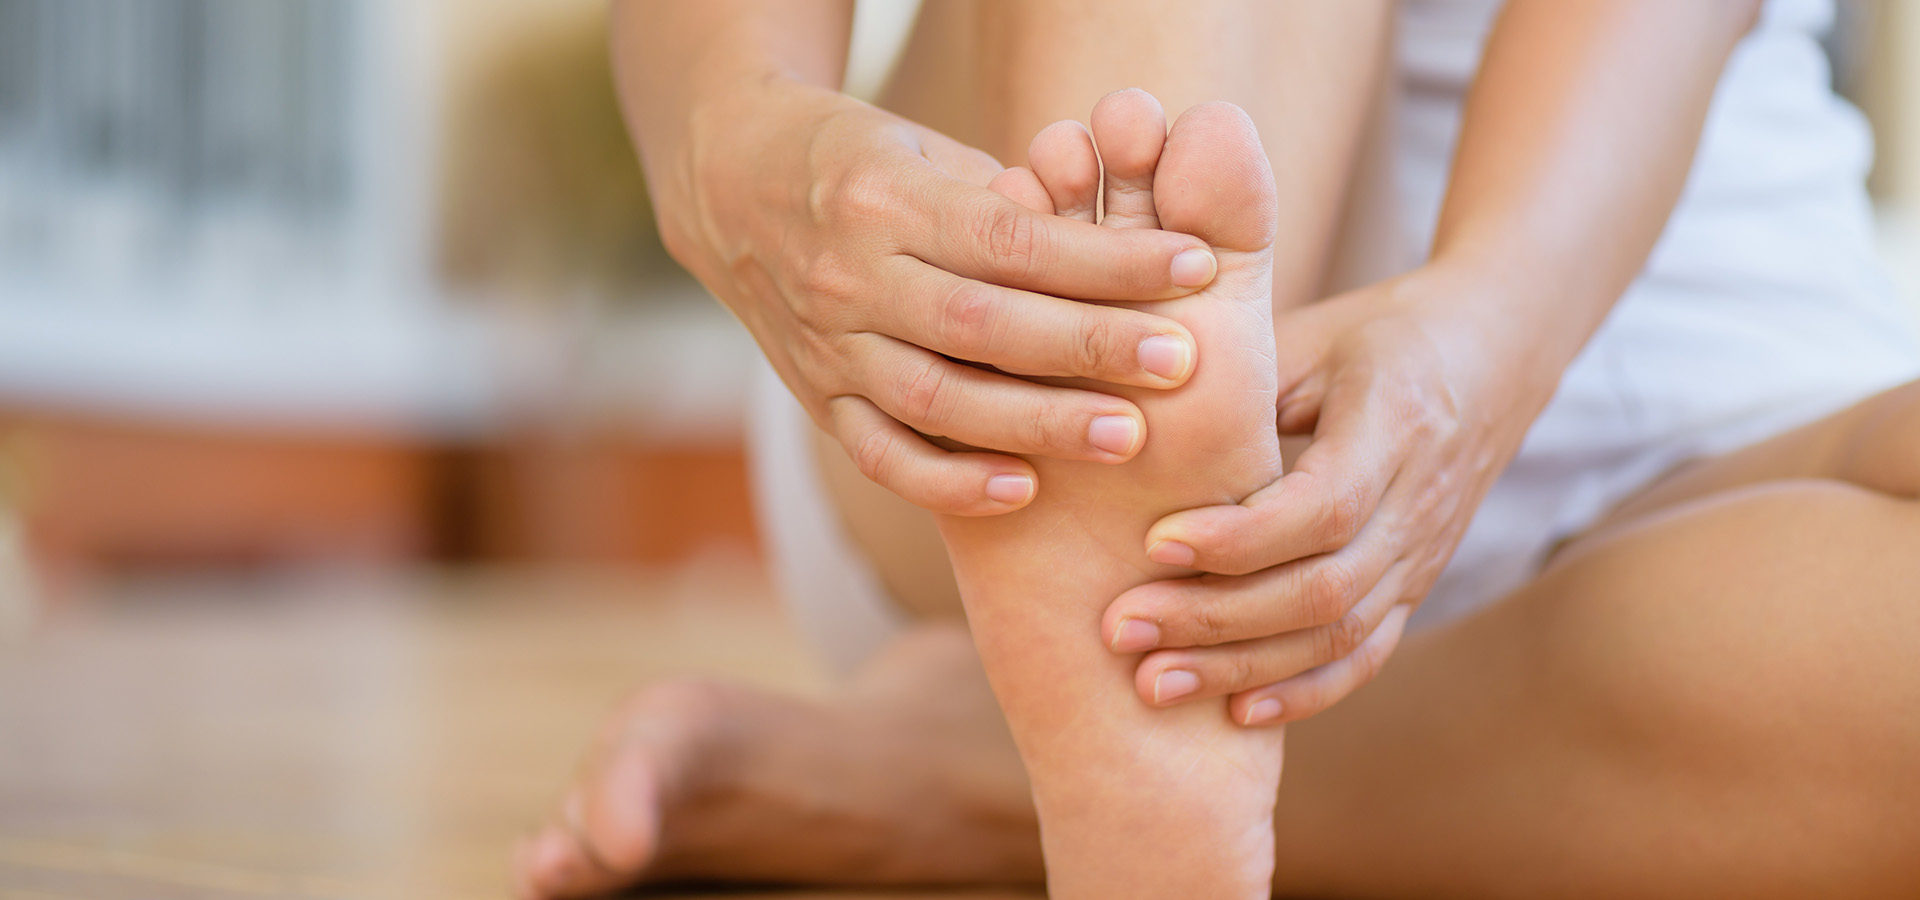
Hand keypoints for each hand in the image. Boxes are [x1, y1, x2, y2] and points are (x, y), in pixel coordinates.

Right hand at [649, 77, 1219, 514]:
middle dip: (1089, 347)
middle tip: (1183, 363)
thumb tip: (1111, 232)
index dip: (1106, 259)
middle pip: (983, 324)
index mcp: (886, 200)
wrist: (728, 188)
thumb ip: (1005, 200)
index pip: (1012, 240)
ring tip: (1126, 436)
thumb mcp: (926, 148)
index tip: (1195, 268)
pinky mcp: (818, 400)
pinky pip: (882, 454)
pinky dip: (948, 480)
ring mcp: (829, 347)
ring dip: (1036, 423)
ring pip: (937, 398)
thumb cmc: (861, 160)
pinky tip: (1021, 491)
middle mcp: (851, 278)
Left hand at [1101, 263, 1559, 723]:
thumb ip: (1241, 384)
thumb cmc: (1377, 333)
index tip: (1152, 542)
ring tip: (1151, 681)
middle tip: (1120, 627)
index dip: (1237, 539)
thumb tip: (1138, 428)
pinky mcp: (1416, 586)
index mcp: (1394, 425)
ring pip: (1339, 636)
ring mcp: (1423, 555)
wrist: (1493, 353)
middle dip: (1215, 619)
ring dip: (1241, 668)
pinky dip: (1303, 692)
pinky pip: (1366, 656)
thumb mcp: (1311, 335)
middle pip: (1323, 589)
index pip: (1322, 507)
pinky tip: (1236, 713)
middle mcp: (1418, 503)